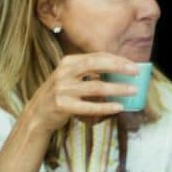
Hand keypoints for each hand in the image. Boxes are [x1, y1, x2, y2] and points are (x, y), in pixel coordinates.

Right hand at [21, 52, 138, 134]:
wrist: (36, 114)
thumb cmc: (60, 94)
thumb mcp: (70, 78)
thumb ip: (88, 72)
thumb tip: (119, 70)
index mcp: (67, 62)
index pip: (96, 56)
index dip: (116, 59)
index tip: (132, 65)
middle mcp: (64, 73)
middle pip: (95, 65)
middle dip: (118, 67)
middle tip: (135, 72)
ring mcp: (62, 89)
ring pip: (96, 86)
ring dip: (117, 89)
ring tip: (133, 91)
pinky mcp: (62, 105)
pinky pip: (89, 106)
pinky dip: (105, 106)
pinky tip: (119, 107)